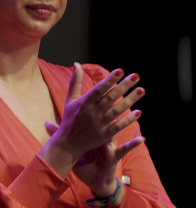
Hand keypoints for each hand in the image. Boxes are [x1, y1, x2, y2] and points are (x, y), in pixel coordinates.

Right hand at [39, 63, 143, 177]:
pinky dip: (128, 120)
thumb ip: (75, 82)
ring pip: (117, 110)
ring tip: (141, 90)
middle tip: (136, 76)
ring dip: (130, 100)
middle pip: (110, 98)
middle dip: (123, 86)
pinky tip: (139, 112)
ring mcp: (98, 124)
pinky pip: (119, 126)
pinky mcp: (104, 135)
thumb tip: (77, 64)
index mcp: (83, 103)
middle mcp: (91, 113)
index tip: (120, 71)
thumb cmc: (69, 118)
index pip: (98, 90)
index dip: (109, 80)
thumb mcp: (70, 100)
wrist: (67, 143)